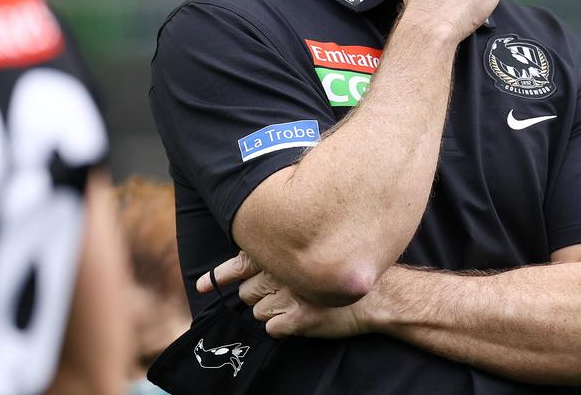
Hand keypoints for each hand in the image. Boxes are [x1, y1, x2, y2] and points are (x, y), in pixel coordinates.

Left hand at [199, 251, 368, 338]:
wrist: (379, 295)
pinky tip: (302, 319)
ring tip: (299, 305)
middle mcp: (284, 271)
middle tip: (284, 294)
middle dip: (260, 296)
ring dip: (273, 312)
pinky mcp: (298, 319)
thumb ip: (287, 253)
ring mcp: (289, 295)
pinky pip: (272, 329)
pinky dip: (284, 328)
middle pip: (249, 292)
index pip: (241, 262)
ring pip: (259, 312)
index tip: (201, 284)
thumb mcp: (317, 251)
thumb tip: (255, 263)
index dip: (220, 275)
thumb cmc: (347, 270)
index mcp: (285, 253)